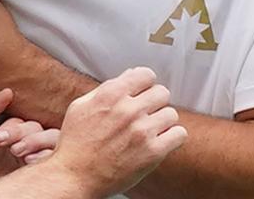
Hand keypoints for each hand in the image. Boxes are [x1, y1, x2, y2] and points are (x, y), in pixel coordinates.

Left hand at [0, 88, 60, 191]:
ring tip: (20, 154)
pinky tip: (31, 162)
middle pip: (38, 126)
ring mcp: (37, 153)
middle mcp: (27, 138)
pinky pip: (56, 157)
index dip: (11, 127)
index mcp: (11, 126)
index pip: (22, 117)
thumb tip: (6, 91)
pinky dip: (47, 156)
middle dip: (24, 135)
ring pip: (53, 138)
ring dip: (39, 143)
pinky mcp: (44, 169)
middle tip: (10, 148)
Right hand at [49, 67, 185, 197]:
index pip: (146, 75)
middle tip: (147, 114)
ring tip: (151, 131)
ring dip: (163, 121)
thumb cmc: (75, 143)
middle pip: (162, 93)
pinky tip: (160, 142)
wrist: (74, 177)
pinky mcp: (152, 152)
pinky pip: (179, 134)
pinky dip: (173, 137)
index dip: (145, 84)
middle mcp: (128, 109)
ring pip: (171, 114)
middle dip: (155, 102)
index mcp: (111, 94)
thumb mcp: (81, 106)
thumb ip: (106, 89)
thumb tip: (130, 75)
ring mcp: (142, 131)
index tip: (143, 94)